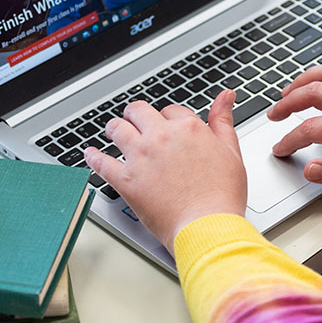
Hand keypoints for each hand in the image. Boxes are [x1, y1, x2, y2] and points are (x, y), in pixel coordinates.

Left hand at [83, 91, 246, 251]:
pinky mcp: (126, 180)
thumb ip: (223, 121)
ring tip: (113, 131)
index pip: (170, 111)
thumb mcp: (231, 152)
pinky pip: (101, 162)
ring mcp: (141, 157)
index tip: (166, 127)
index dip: (167, 118)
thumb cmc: (221, 195)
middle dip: (136, 115)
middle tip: (134, 122)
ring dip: (114, 128)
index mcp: (187, 128)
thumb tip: (225, 96)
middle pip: (138, 112)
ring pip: (117, 129)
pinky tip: (90, 154)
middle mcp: (161, 137)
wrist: (208, 226)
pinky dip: (93, 157)